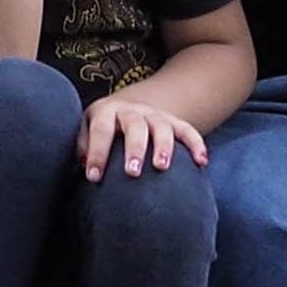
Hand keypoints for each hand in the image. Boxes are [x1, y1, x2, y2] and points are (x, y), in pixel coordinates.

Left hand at [80, 94, 208, 180]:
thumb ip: (83, 146)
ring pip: (162, 126)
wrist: (127, 108)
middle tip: (133, 172)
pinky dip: (196, 145)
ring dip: (164, 146)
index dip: (97, 152)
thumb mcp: (87, 130)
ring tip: (162, 167)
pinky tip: (202, 163)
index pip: (101, 129)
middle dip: (135, 148)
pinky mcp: (173, 121)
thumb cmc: (102, 129)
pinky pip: (188, 130)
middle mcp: (132, 110)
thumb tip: (85, 167)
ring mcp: (154, 114)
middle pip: (135, 125)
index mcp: (106, 111)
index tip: (93, 177)